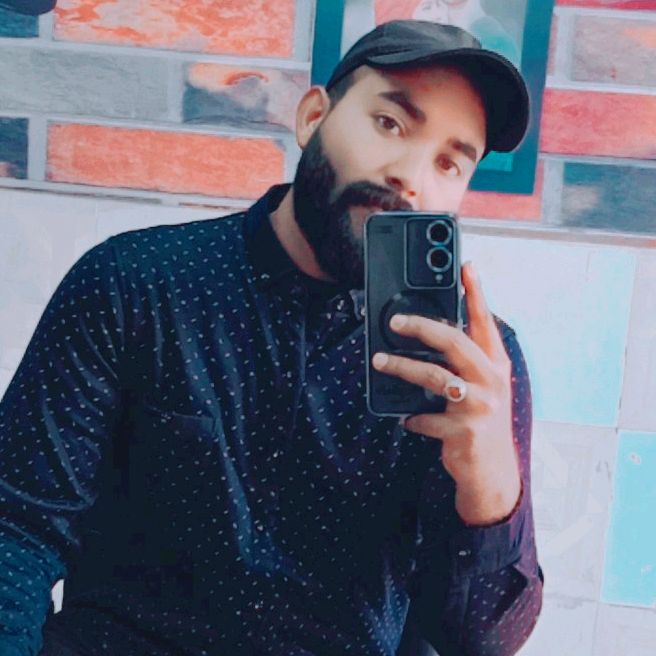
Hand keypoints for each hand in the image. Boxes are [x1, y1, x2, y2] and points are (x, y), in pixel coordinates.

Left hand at [371, 262, 520, 525]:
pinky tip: (406, 418)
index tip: (466, 266)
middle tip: (396, 320)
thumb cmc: (481, 419)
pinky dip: (413, 417)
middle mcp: (491, 380)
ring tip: (379, 360)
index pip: (485, 321)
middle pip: (454, 342)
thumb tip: (428, 334)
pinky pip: (426, 417)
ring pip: (434, 377)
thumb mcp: (481, 386)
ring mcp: (479, 405)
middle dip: (422, 326)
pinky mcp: (463, 430)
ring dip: (402, 367)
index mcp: (495, 364)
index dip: (476, 292)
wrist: (492, 470)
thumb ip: (463, 361)